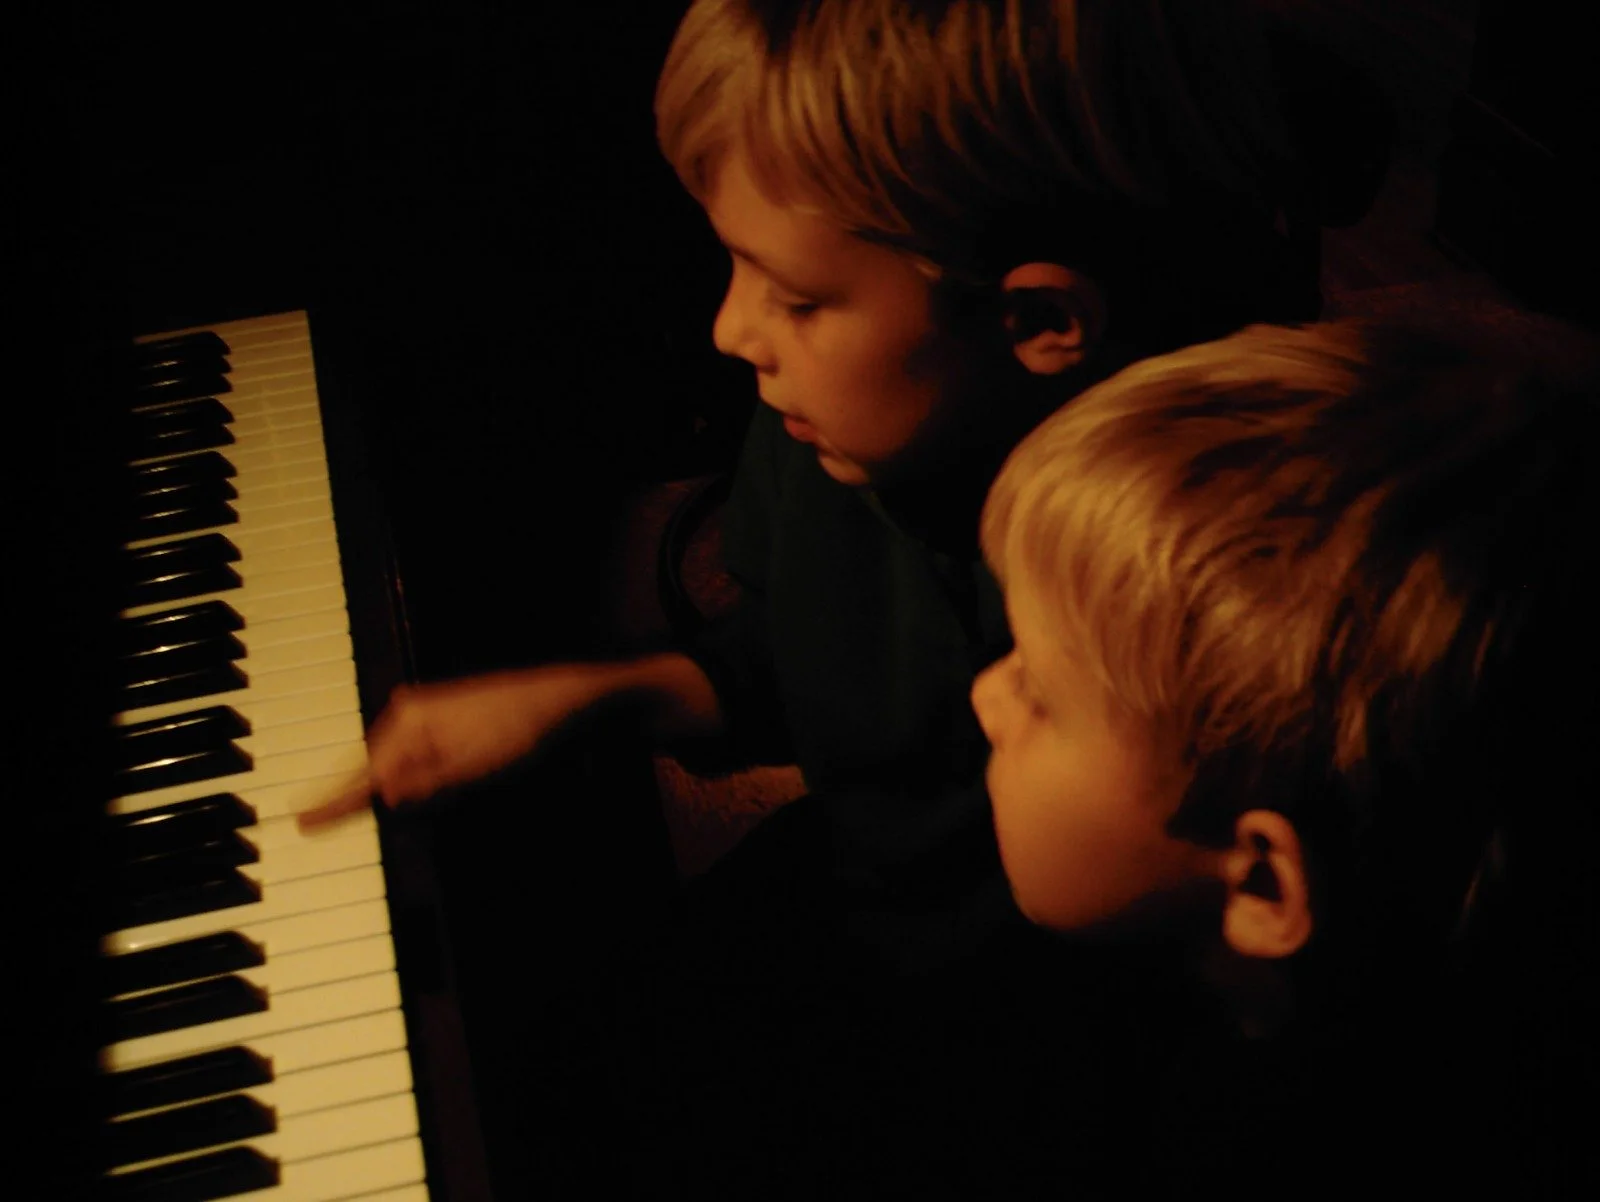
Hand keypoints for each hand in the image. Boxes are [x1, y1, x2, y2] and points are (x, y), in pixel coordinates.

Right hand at [296, 666, 619, 830]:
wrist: (558, 697)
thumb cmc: (519, 728)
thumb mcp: (475, 766)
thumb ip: (428, 784)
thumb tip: (386, 797)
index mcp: (411, 722)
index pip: (364, 774)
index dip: (332, 804)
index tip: (299, 823)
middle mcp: (409, 713)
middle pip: (377, 772)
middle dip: (381, 798)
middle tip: (381, 815)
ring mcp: (424, 714)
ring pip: (400, 767)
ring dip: (410, 789)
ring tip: (446, 783)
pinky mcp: (441, 721)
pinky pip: (417, 758)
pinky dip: (422, 777)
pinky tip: (439, 780)